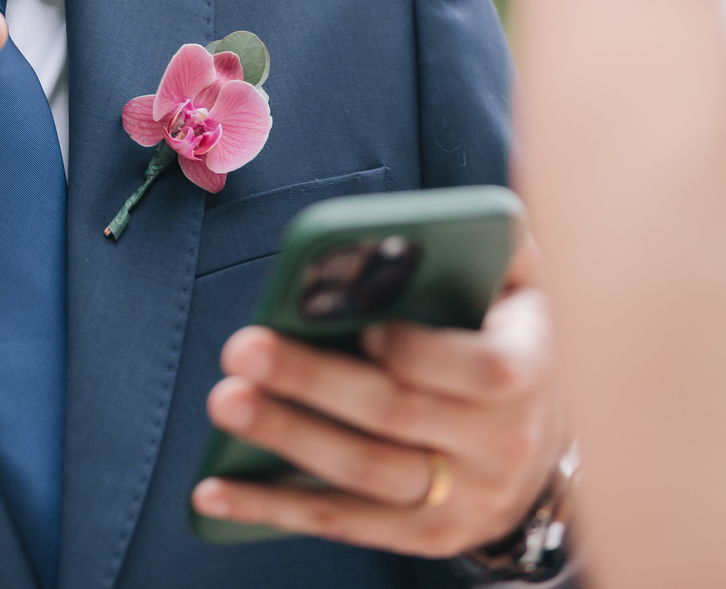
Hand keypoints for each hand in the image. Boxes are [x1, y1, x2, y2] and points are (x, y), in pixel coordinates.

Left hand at [191, 245, 566, 557]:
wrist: (542, 438)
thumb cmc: (508, 332)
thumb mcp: (522, 281)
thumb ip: (493, 241)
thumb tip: (437, 219)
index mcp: (531, 368)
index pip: (483, 370)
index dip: (422, 352)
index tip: (365, 327)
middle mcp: (503, 443)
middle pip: (396, 415)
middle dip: (315, 382)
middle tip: (244, 350)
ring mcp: (466, 499)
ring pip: (364, 473)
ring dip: (287, 439)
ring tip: (226, 400)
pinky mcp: (427, 535)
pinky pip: (344, 523)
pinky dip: (274, 509)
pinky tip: (213, 491)